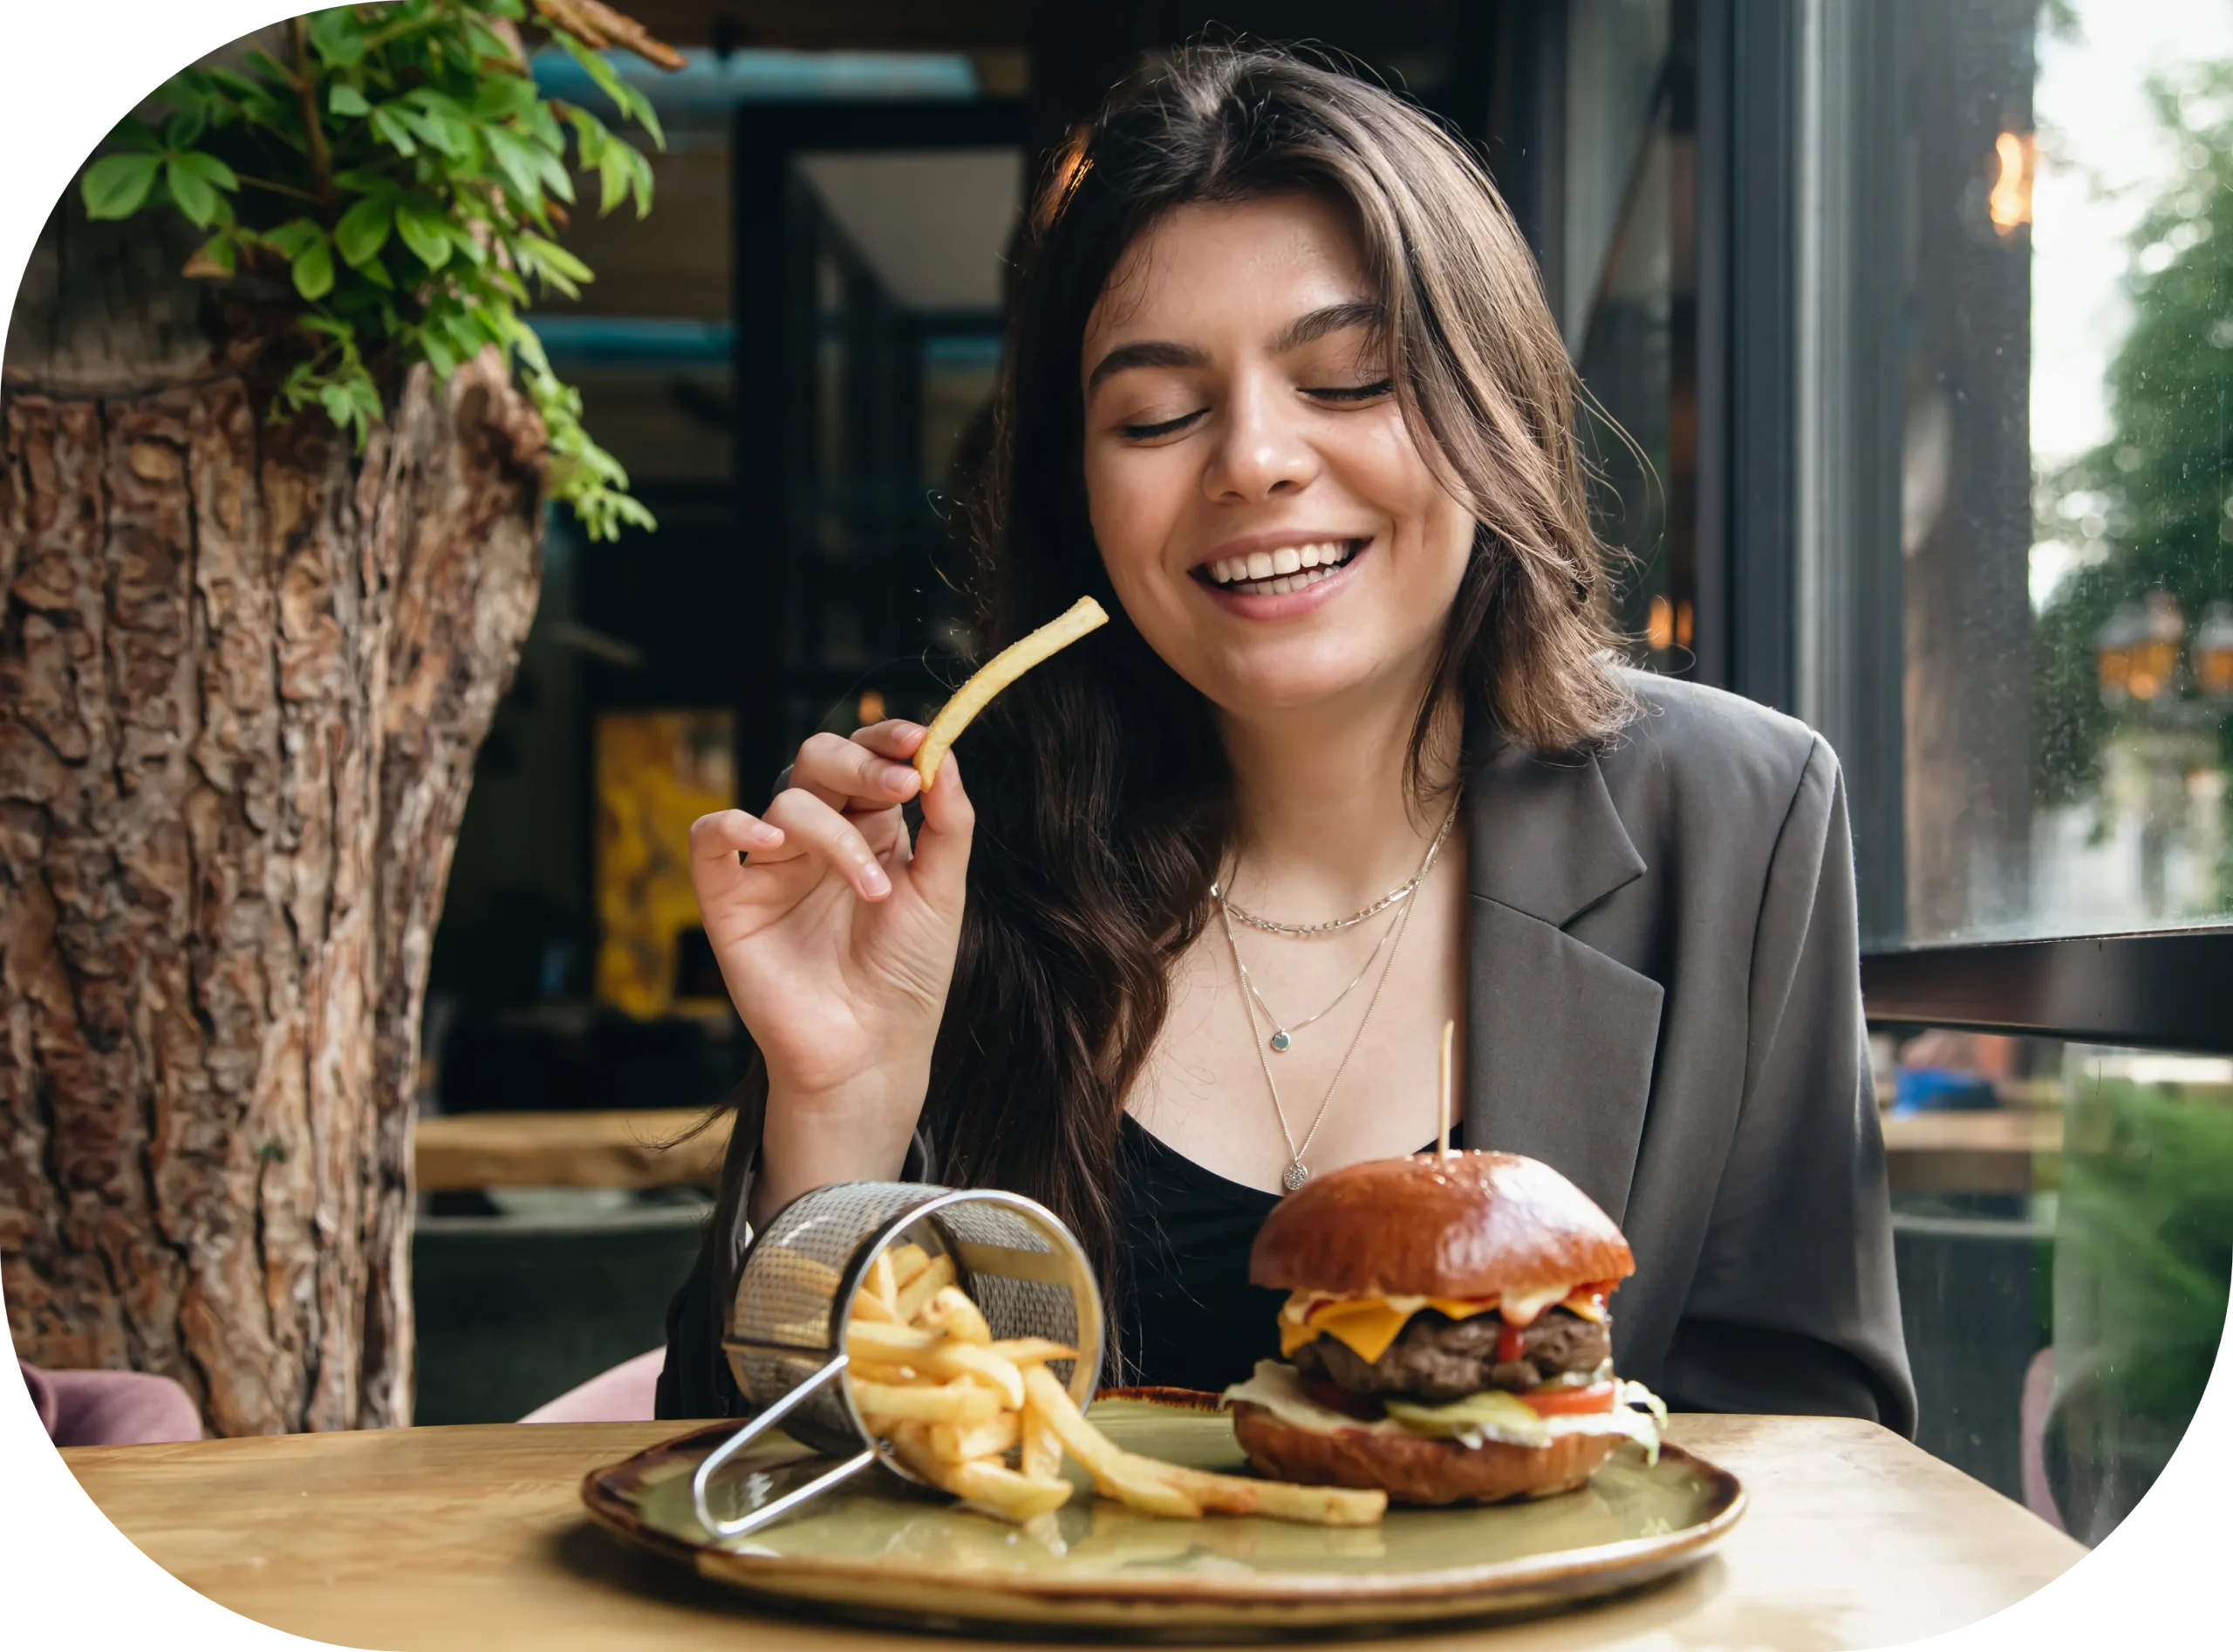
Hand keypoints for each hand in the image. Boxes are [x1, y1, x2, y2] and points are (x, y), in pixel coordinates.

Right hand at [689, 723, 973, 1214]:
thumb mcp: (944, 894)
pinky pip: (710, 839)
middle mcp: (819, 838)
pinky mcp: (730, 900)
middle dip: (862, 762)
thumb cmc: (908, 977)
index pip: (868, 756)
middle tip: (902, 786)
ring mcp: (772, 866)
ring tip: (876, 890)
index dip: (887, 737)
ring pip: (785, 801)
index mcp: (870, 828)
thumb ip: (949, 823)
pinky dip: (732, 825)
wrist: (872, 1052)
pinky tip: (771, 842)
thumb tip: (946, 753)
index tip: (921, 740)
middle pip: (819, 759)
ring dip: (835, 834)